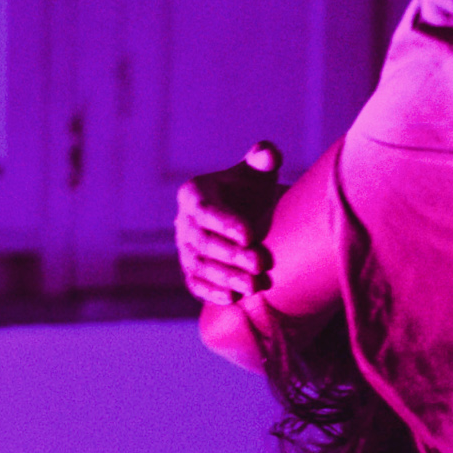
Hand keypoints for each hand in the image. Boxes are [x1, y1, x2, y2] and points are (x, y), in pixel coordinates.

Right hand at [175, 143, 283, 305]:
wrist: (250, 217)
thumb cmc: (253, 191)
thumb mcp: (258, 172)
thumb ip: (263, 158)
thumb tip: (268, 154)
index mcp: (194, 195)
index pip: (205, 211)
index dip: (225, 223)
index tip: (250, 235)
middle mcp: (184, 223)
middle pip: (203, 243)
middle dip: (231, 256)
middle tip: (261, 263)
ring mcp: (186, 250)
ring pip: (200, 267)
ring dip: (226, 278)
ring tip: (254, 286)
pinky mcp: (191, 272)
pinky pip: (196, 285)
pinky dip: (212, 293)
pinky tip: (233, 298)